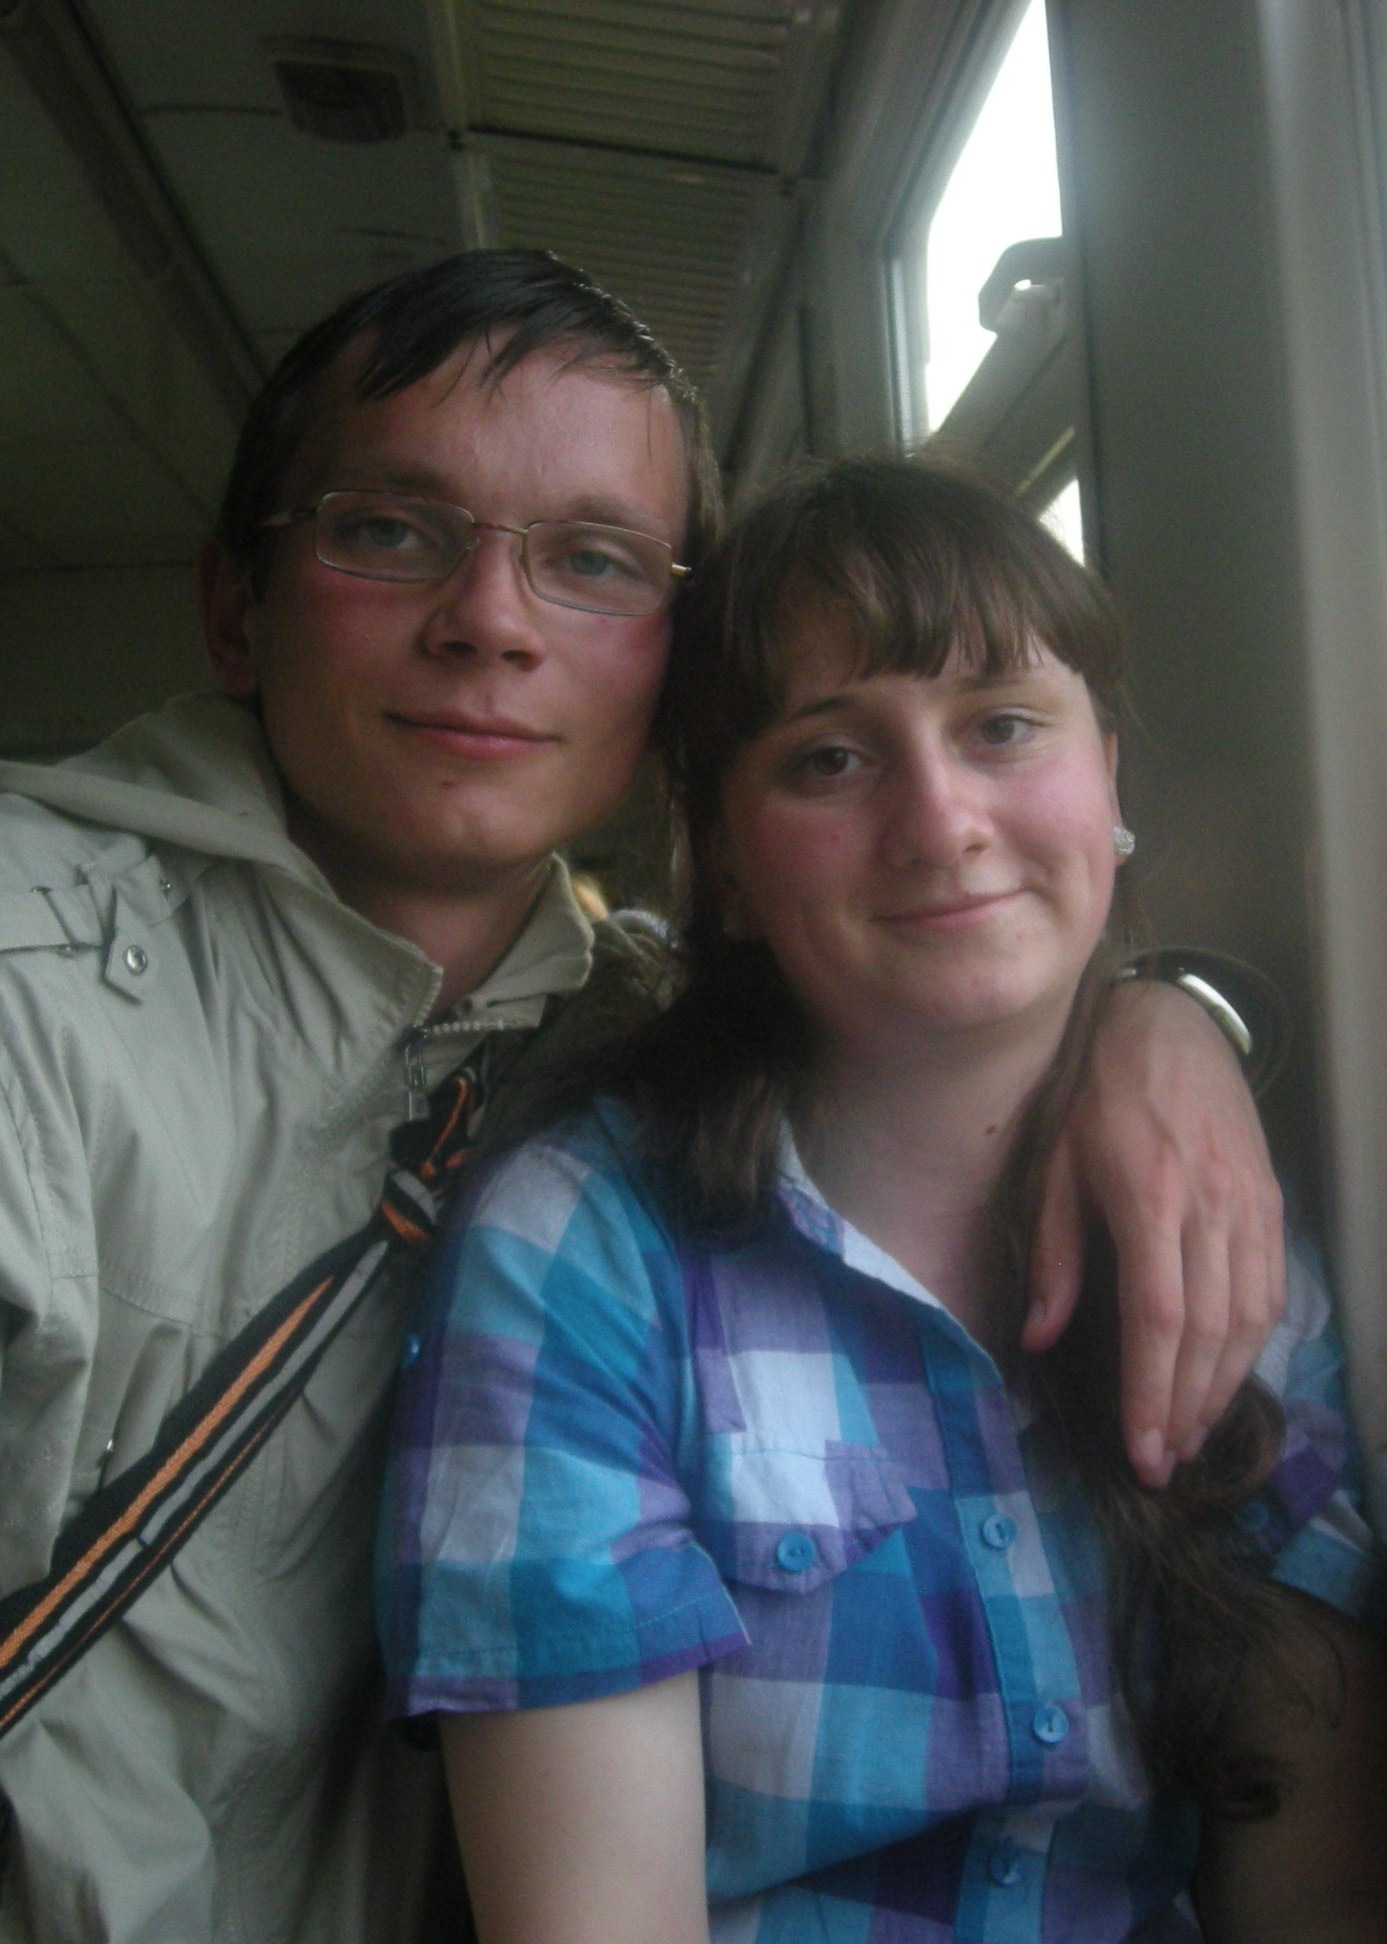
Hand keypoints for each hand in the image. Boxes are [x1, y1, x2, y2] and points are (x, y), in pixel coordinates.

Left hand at [1022, 979, 1284, 1486]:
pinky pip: (1270, 1287)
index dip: (1151, 1390)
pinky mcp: (1269, 1199)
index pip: (1158, 1317)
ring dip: (1224, 1385)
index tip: (1141, 1449)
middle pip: (1209, 1331)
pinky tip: (1226, 1373)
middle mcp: (1211, 1206)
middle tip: (1164, 1462)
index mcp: (1149, 1196)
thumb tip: (1040, 1339)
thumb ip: (1053, 1253)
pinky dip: (1252, 1342)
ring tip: (1192, 1433)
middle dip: (1186, 1407)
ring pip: (1250, 1317)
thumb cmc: (1093, 1093)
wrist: (1165, 1023)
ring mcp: (1250, 1203)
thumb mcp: (1053, 1164)